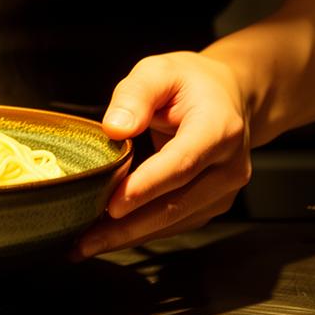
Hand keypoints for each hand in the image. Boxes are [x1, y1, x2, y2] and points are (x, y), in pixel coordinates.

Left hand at [74, 51, 252, 256]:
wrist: (230, 98)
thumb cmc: (190, 83)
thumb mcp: (160, 70)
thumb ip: (136, 94)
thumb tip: (114, 129)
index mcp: (220, 128)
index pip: (181, 164)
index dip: (147, 186)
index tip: (112, 204)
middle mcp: (229, 167)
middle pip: (176, 204)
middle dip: (128, 226)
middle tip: (84, 241)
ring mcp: (225, 192)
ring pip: (173, 222)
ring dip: (129, 236)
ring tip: (86, 244)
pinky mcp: (213, 206)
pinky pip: (175, 224)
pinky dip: (141, 232)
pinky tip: (110, 235)